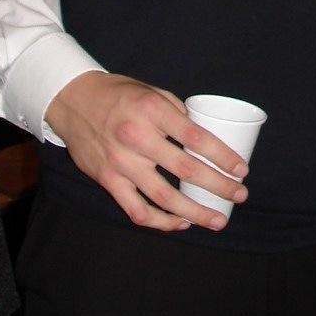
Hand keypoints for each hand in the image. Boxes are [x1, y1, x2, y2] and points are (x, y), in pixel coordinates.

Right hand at [45, 71, 249, 231]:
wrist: (73, 101)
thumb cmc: (120, 95)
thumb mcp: (152, 92)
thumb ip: (178, 113)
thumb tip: (205, 137)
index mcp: (153, 111)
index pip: (197, 137)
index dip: (222, 156)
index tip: (241, 170)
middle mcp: (137, 138)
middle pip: (186, 169)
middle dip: (218, 186)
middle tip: (240, 195)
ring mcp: (121, 163)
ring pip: (163, 197)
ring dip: (195, 212)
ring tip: (217, 220)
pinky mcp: (107, 180)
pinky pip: (136, 209)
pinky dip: (160, 221)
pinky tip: (180, 223)